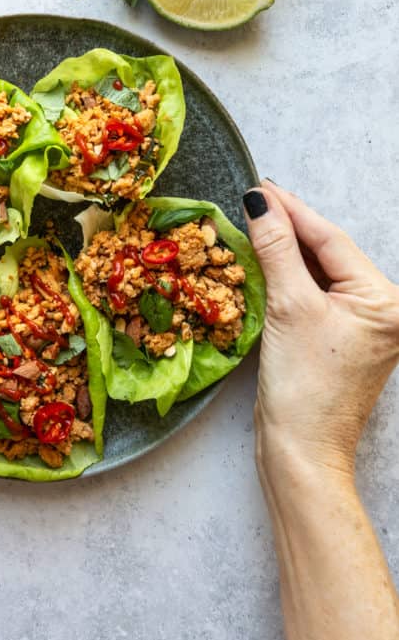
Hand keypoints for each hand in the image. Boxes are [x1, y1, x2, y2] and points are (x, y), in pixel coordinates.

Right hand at [244, 182, 398, 475]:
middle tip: (253, 198)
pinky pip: (314, 295)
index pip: (331, 240)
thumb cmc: (304, 389)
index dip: (292, 209)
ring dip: (285, 250)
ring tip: (254, 221)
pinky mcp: (341, 339)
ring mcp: (363, 326)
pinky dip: (288, 278)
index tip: (260, 186)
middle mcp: (384, 310)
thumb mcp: (289, 309)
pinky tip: (264, 258)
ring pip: (319, 273)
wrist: (301, 453)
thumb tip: (261, 202)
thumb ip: (276, 250)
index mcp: (386, 301)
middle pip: (327, 253)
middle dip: (289, 226)